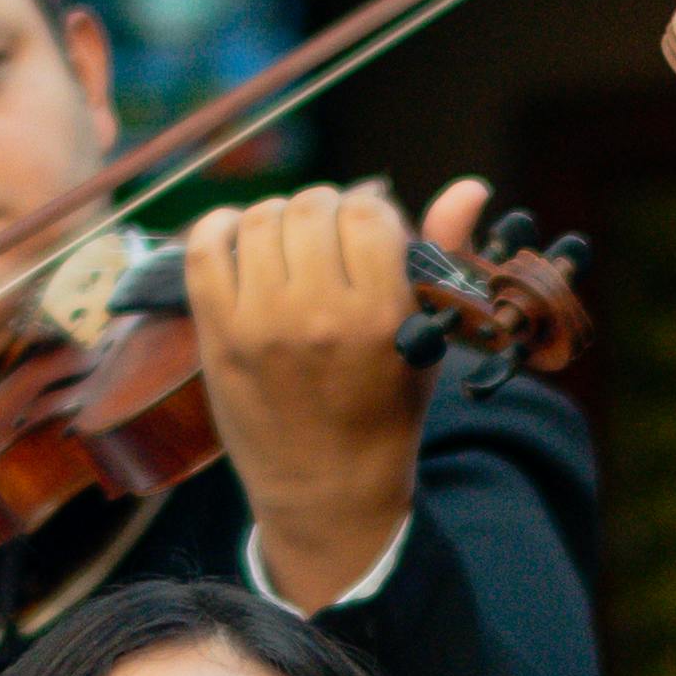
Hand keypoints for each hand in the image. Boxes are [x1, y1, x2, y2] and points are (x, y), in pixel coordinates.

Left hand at [184, 176, 489, 611]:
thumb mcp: (428, 338)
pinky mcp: (218, 336)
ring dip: (278, 218)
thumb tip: (470, 186)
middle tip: (328, 237)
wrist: (328, 490)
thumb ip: (442, 256)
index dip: (370, 208)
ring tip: (290, 243)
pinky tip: (239, 239)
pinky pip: (205, 249)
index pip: (368, 210)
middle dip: (325, 210)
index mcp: (381, 315)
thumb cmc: (386, 411)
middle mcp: (320, 314)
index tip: (369, 230)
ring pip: (261, 219)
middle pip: (312, 207)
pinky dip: (219, 229)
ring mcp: (261, 324)